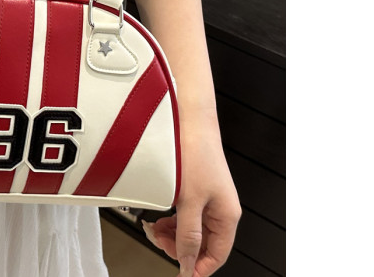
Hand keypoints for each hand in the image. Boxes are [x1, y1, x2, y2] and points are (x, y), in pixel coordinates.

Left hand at [142, 122, 240, 276]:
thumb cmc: (196, 153)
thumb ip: (188, 234)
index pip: (216, 255)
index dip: (197, 266)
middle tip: (158, 240)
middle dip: (179, 246)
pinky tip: (159, 217)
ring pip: (191, 228)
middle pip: (202, 242)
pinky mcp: (195, 187)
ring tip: (155, 228)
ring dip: (173, 232)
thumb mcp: (190, 201)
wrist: (190, 120)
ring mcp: (208, 197)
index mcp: (227, 215)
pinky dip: (171, 218)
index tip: (179, 271)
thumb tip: (187, 262)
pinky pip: (185, 213)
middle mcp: (220, 208)